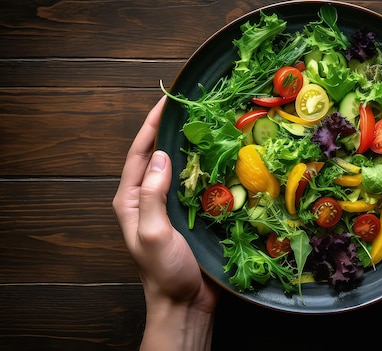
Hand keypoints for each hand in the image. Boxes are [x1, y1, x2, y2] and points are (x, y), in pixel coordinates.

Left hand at [113, 96, 219, 350]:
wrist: (185, 303)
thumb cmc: (165, 272)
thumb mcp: (152, 233)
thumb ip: (151, 195)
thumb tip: (161, 155)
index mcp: (131, 199)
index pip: (140, 154)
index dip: (151, 126)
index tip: (166, 101)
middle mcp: (149, 198)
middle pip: (158, 155)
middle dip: (172, 130)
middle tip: (192, 106)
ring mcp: (171, 206)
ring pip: (180, 167)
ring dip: (191, 146)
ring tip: (208, 124)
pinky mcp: (192, 214)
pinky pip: (198, 184)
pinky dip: (207, 168)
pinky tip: (222, 157)